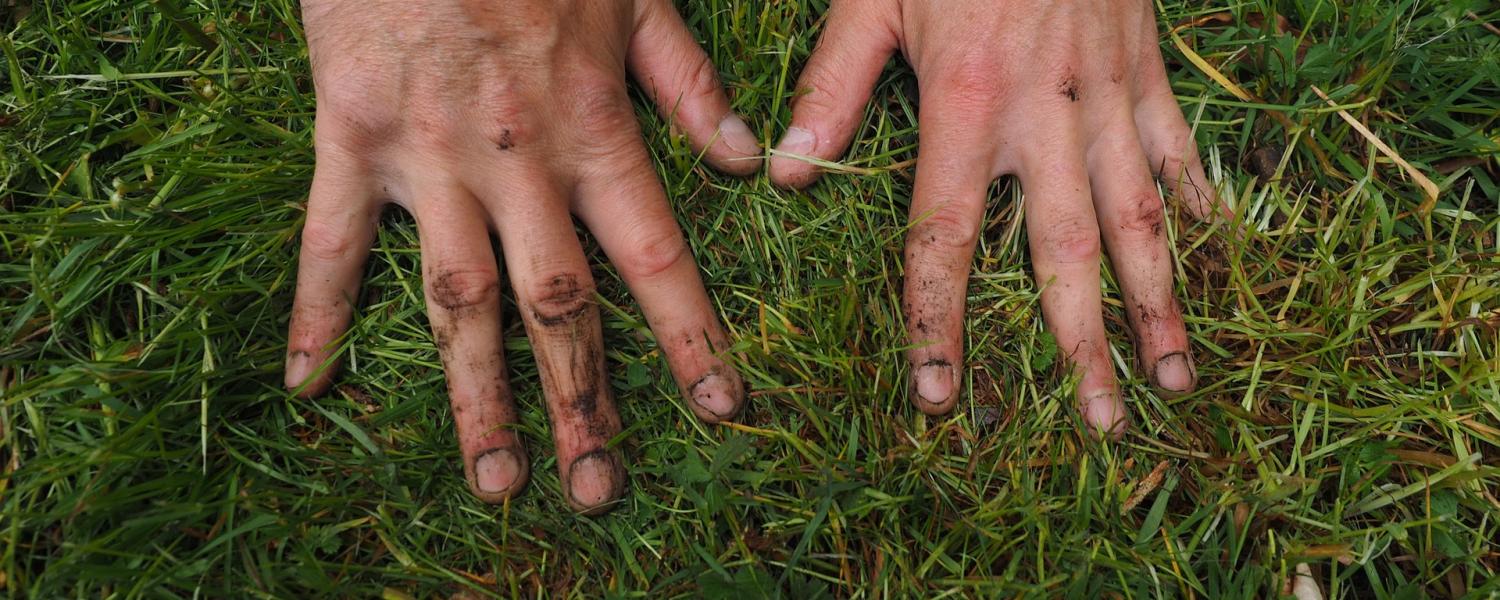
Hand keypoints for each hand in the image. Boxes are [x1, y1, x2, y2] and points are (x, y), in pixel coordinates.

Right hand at [285, 0, 759, 512]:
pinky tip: (308, 382)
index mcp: (590, 127)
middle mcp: (515, 161)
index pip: (654, 254)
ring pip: (455, 298)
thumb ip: (686, 82)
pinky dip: (318, 310)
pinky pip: (330, 238)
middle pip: (556, 304)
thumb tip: (744, 161)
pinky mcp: (349, 137)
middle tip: (598, 490)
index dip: (689, 335)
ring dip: (476, 396)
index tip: (720, 407)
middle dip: (583, 401)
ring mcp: (427, 158)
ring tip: (494, 480)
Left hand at [771, 1, 1225, 435]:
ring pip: (1141, 215)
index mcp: (965, 102)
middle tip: (1100, 422)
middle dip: (1084, 344)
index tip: (943, 395)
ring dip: (1162, 299)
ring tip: (1180, 373)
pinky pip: (1178, 148)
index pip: (947, 236)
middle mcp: (1045, 115)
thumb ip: (834, 84)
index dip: (941, 322)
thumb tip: (789, 171)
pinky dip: (1197, 202)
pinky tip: (1213, 252)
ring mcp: (1107, 94)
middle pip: (1065, 251)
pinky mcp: (1146, 67)